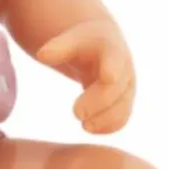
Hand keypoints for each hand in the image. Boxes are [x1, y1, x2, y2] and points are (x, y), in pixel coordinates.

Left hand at [34, 18, 134, 133]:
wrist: (102, 46)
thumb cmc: (83, 42)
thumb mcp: (72, 39)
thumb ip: (58, 47)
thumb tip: (41, 55)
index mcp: (112, 49)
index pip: (114, 59)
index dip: (112, 67)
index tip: (107, 77)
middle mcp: (124, 69)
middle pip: (115, 89)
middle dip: (98, 102)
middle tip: (76, 113)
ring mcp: (127, 87)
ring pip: (122, 108)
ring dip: (105, 120)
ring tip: (84, 126)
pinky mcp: (124, 102)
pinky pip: (121, 118)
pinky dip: (108, 127)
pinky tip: (91, 129)